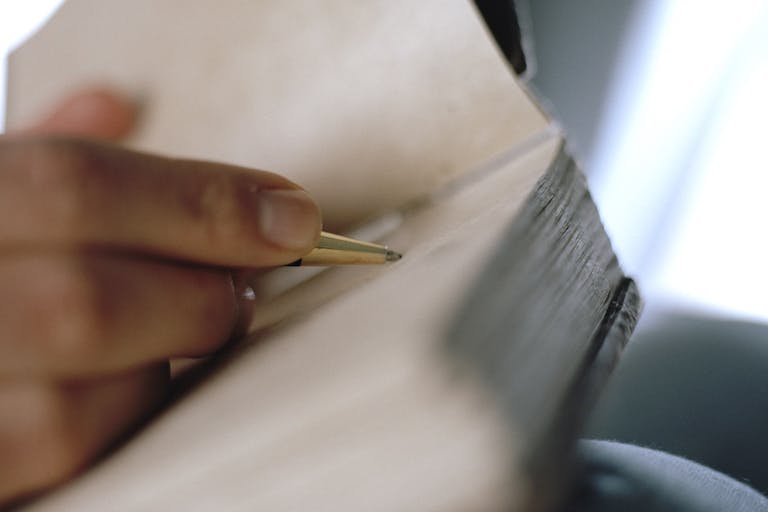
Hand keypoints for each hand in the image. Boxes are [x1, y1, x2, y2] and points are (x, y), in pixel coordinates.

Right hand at [0, 88, 320, 503]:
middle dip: (196, 296)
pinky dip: (120, 422)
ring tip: (183, 339)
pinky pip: (55, 460)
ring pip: (73, 406)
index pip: (75, 187)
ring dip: (162, 367)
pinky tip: (135, 386)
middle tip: (238, 288)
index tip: (292, 216)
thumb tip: (115, 105)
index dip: (202, 202)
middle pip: (86, 303)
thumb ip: (35, 156)